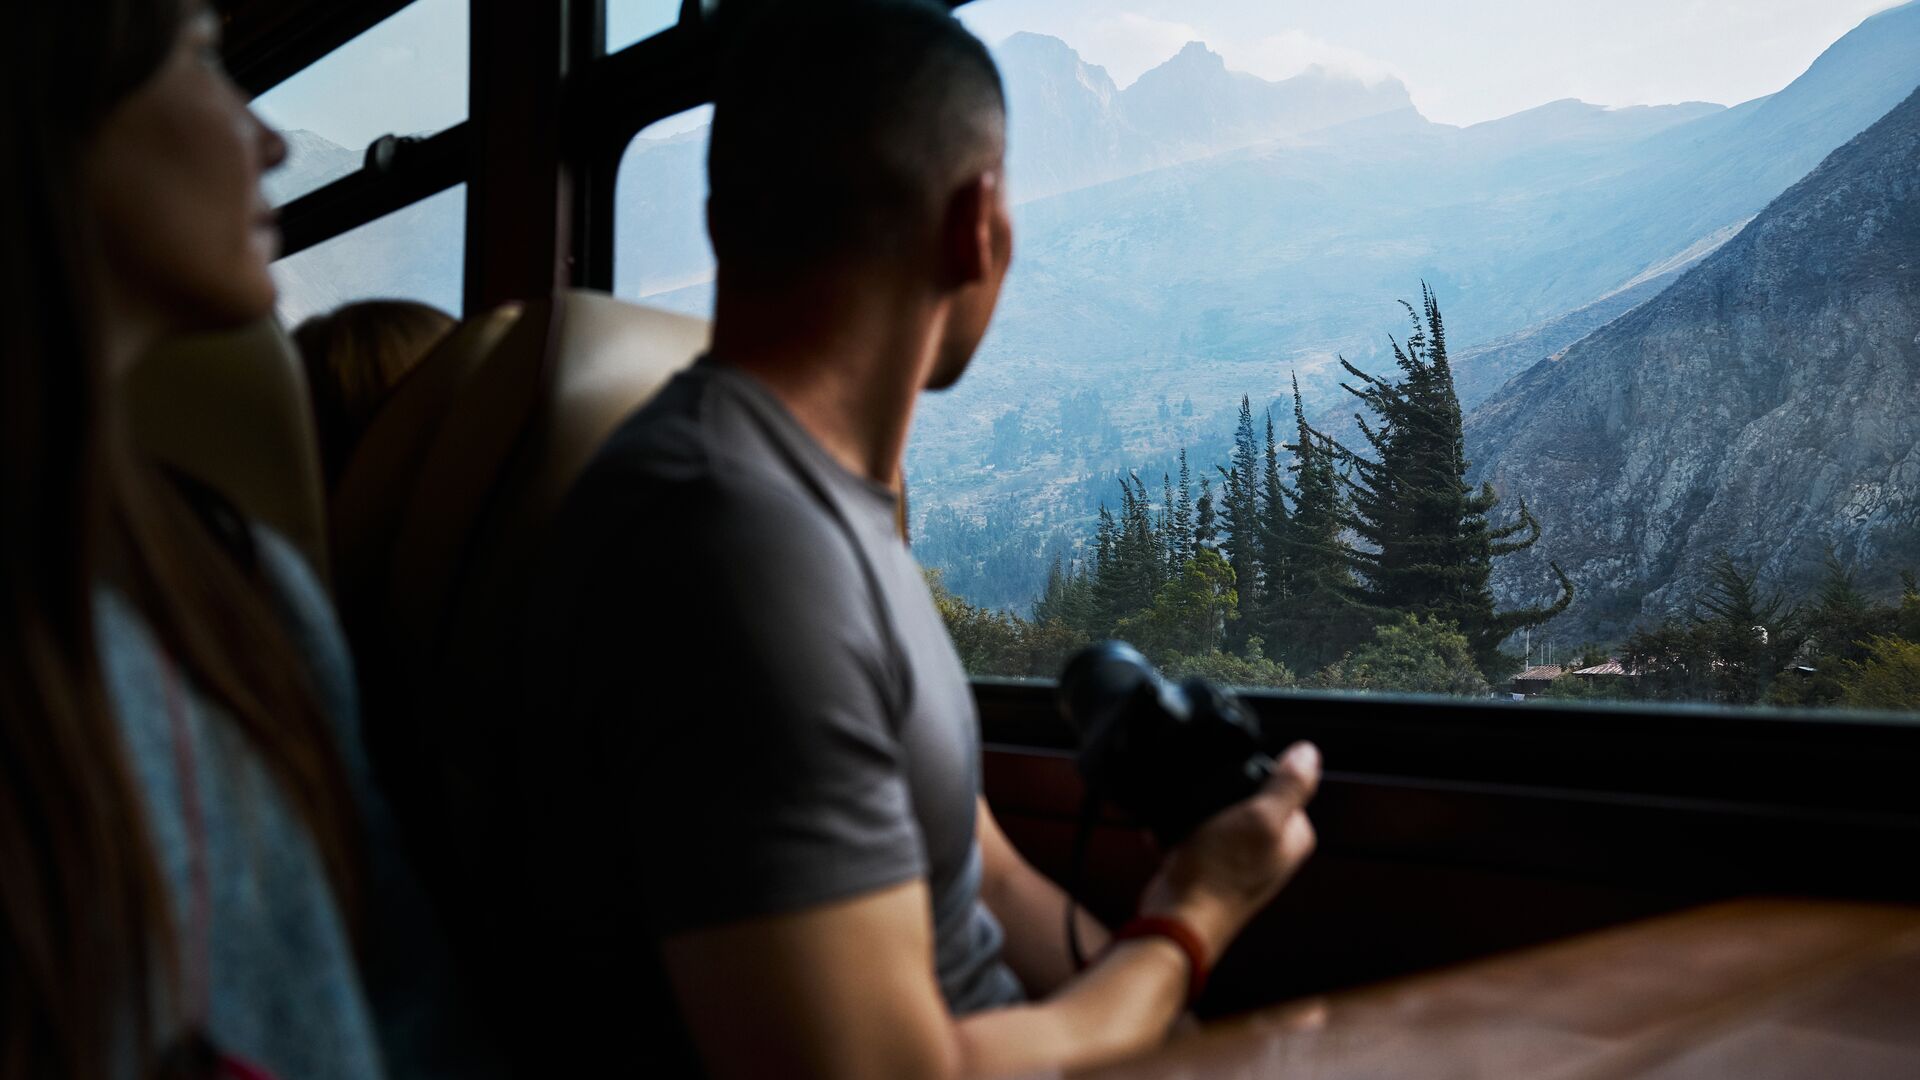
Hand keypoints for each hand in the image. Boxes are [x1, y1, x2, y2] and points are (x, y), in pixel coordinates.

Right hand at [1138, 741, 1321, 962]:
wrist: (1178, 918)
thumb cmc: (1219, 876)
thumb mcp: (1259, 818)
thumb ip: (1290, 785)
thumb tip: (1310, 751)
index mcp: (1295, 835)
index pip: (1282, 782)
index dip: (1253, 775)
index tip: (1232, 788)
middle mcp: (1275, 848)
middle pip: (1246, 796)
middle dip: (1221, 795)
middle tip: (1208, 811)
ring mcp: (1244, 859)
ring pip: (1219, 813)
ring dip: (1198, 813)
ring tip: (1190, 827)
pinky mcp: (1216, 867)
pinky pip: (1198, 833)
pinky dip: (1183, 830)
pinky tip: (1174, 837)